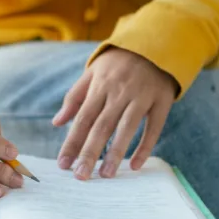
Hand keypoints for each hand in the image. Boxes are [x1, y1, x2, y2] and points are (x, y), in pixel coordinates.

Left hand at [52, 47, 178, 179]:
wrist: (154, 43)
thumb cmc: (118, 63)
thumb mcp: (92, 72)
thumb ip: (75, 97)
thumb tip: (56, 123)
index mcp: (100, 85)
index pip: (82, 118)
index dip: (72, 142)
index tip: (63, 164)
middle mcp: (119, 91)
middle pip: (101, 125)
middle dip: (89, 152)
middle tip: (81, 176)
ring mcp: (142, 96)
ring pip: (126, 128)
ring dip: (115, 153)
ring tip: (106, 175)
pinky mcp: (162, 101)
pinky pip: (154, 128)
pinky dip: (145, 147)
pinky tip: (135, 165)